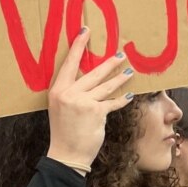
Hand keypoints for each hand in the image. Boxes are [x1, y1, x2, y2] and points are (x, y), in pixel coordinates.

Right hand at [46, 29, 134, 171]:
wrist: (66, 155)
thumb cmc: (64, 131)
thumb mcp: (61, 108)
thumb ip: (72, 92)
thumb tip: (89, 79)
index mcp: (57, 90)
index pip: (69, 63)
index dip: (78, 46)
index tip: (85, 31)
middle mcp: (68, 93)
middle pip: (93, 72)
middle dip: (109, 63)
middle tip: (121, 54)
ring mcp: (82, 102)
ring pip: (106, 86)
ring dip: (120, 79)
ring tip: (129, 72)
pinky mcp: (96, 112)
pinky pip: (112, 102)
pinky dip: (121, 100)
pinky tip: (129, 96)